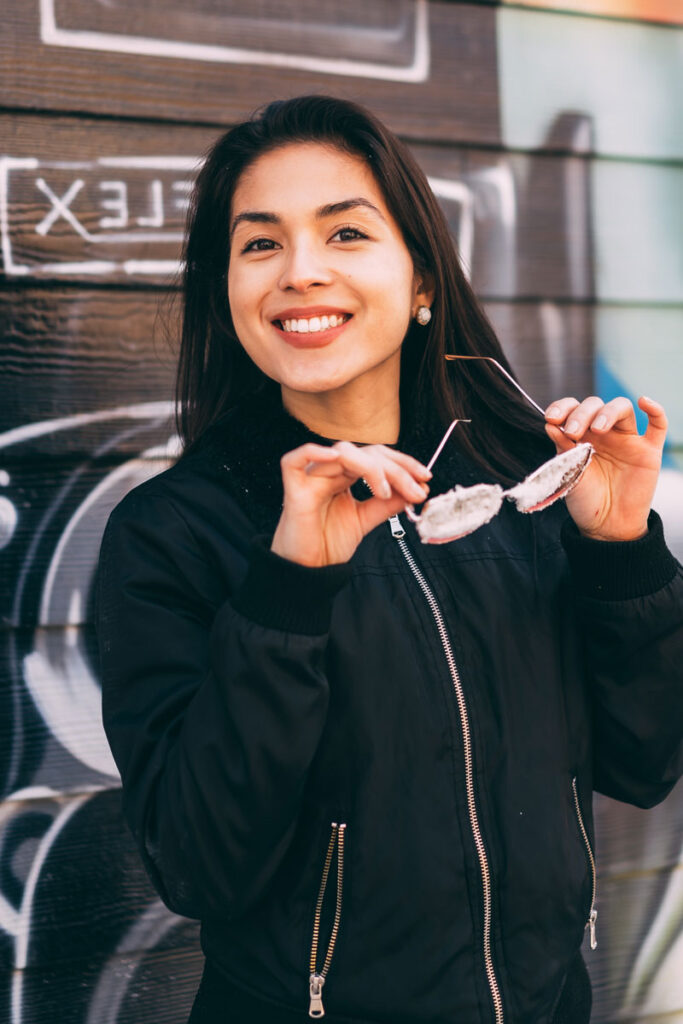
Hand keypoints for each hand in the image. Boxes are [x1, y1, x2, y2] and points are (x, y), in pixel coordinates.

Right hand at [271, 442, 431, 566]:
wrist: (309, 570)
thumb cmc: (329, 543)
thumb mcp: (366, 520)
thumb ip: (387, 504)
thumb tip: (417, 490)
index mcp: (346, 476)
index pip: (377, 456)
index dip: (402, 463)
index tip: (425, 479)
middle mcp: (330, 472)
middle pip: (365, 453)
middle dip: (396, 469)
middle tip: (416, 490)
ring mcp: (311, 478)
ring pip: (342, 453)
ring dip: (371, 467)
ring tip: (385, 492)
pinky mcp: (293, 490)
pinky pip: (293, 461)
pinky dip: (312, 453)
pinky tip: (335, 458)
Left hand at [544, 395, 667, 540]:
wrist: (606, 527)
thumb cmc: (585, 501)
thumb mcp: (568, 474)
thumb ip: (562, 449)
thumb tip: (549, 424)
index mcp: (581, 436)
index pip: (572, 409)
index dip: (562, 408)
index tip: (551, 418)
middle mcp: (603, 433)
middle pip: (595, 406)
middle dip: (582, 414)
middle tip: (573, 432)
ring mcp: (627, 440)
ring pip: (622, 409)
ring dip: (608, 412)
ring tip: (597, 430)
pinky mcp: (648, 452)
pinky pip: (658, 425)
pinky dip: (655, 410)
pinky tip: (645, 402)